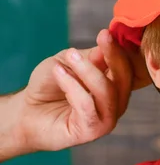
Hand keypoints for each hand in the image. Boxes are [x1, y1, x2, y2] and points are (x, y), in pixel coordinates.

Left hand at [15, 29, 149, 152]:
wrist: (27, 111)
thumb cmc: (49, 86)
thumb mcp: (69, 62)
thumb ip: (90, 57)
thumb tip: (108, 42)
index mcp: (115, 86)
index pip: (127, 67)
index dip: (120, 50)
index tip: (106, 33)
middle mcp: (117, 103)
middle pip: (124, 79)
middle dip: (113, 56)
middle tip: (101, 38)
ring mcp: (106, 119)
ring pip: (107, 92)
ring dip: (88, 70)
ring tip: (69, 57)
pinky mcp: (92, 131)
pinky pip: (86, 105)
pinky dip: (72, 86)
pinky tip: (58, 73)